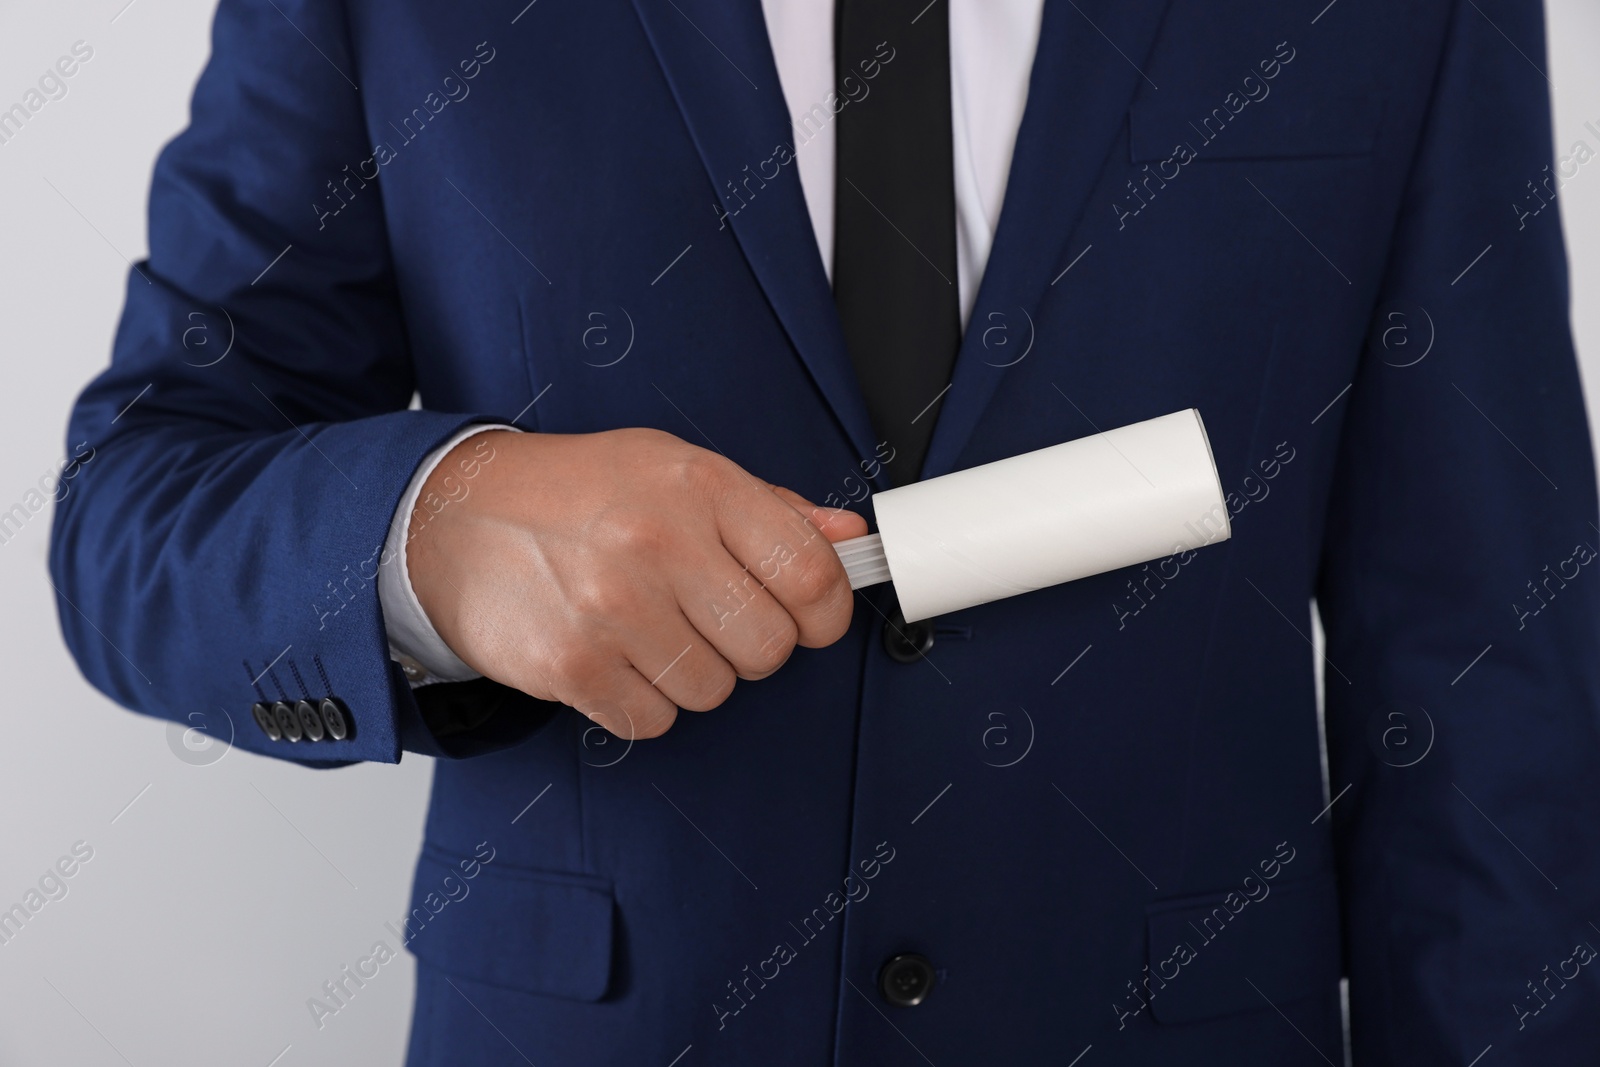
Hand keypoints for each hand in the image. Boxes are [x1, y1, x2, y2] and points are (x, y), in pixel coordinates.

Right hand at [406, 428, 867, 738]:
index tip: (808, 617)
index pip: (812, 573)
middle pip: (770, 647)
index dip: (825, 611)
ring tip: (648, 628)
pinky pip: (653, 721)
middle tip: (708, 618)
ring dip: (691, 674)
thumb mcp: (675, 469)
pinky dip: (641, 702)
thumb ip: (769, 507)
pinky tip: (613, 656)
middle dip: (751, 645)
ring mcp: (611, 607)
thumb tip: (849, 539)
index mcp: (699, 486)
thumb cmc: (578, 493)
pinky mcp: (571, 665)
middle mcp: (657, 542)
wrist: (456, 514)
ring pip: (714, 691)